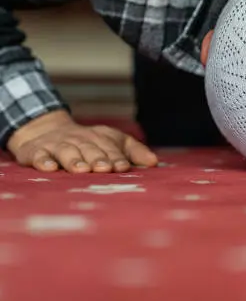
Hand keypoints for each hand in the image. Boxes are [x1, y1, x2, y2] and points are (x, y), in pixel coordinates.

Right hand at [7, 110, 157, 172]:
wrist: (45, 130)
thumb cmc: (88, 142)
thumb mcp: (112, 142)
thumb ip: (134, 151)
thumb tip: (155, 162)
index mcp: (100, 138)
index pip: (110, 148)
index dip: (117, 157)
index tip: (123, 167)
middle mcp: (79, 140)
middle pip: (90, 149)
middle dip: (98, 158)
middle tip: (104, 168)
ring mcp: (57, 146)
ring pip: (66, 152)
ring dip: (74, 160)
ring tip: (81, 170)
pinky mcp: (36, 151)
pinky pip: (39, 156)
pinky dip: (43, 161)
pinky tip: (49, 168)